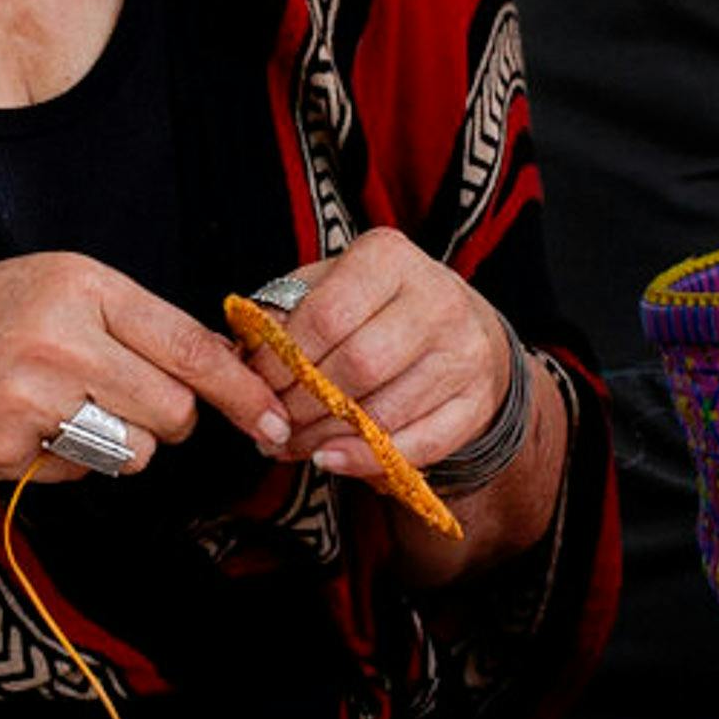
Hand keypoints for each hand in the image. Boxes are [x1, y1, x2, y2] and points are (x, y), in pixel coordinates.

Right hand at [0, 255, 292, 482]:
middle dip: (170, 420)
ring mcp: (31, 398)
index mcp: (82, 286)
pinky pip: (83, 472)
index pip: (189, 346)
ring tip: (73, 408)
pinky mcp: (8, 448)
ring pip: (135, 451)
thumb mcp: (61, 285)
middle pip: (173, 411)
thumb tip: (222, 363)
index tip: (272, 419)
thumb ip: (137, 321)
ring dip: (123, 443)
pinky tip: (30, 424)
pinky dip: (70, 459)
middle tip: (134, 402)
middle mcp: (60, 338)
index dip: (241, 390)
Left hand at [238, 228, 519, 478]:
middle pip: (357, 367)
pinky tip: (330, 459)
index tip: (254, 384)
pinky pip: (418, 446)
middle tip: (271, 424)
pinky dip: (367, 460)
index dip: (281, 360)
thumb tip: (241, 356)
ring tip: (291, 445)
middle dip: (302, 405)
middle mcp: (436, 300)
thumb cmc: (375, 306)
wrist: (462, 327)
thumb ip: (283, 312)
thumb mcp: (329, 287)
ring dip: (325, 438)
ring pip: (384, 413)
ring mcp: (464, 353)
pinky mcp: (477, 402)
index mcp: (389, 257)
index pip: (324, 316)